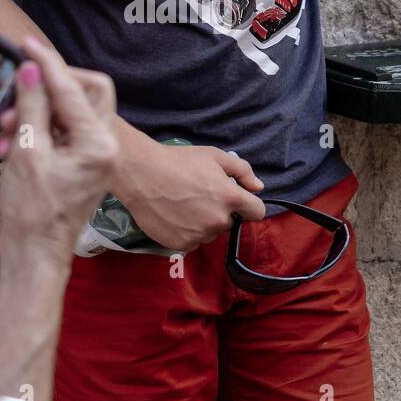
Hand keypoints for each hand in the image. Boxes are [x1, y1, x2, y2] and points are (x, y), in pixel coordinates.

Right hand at [0, 36, 119, 271]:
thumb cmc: (31, 214)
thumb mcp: (26, 154)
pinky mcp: (82, 163)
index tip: (26, 45)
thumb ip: (31, 107)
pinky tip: (11, 141)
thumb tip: (30, 69)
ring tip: (4, 125)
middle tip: (20, 86)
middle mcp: (105, 146)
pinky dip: (39, 128)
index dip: (47, 64)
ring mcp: (96, 155)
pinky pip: (64, 130)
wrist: (33, 257)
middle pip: (87, 91)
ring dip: (39, 109)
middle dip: (52, 84)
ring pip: (73, 110)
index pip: (74, 88)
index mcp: (98, 144)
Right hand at [113, 141, 265, 253]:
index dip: (249, 205)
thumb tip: (258, 187)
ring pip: (210, 233)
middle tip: (200, 196)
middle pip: (229, 222)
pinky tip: (174, 216)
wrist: (141, 174)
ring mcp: (199, 235)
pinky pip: (193, 241)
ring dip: (204, 223)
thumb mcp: (214, 156)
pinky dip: (187, 232)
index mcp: (230, 198)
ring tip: (184, 206)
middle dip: (220, 211)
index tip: (238, 200)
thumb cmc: (178, 161)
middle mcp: (218, 220)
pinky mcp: (181, 244)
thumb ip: (242, 170)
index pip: (257, 212)